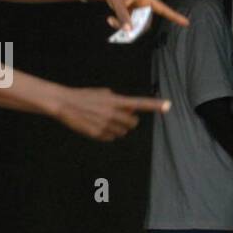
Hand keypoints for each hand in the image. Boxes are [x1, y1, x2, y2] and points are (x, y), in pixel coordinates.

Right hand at [53, 86, 169, 141]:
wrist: (64, 103)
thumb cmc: (84, 97)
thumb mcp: (103, 94)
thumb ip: (119, 102)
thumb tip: (130, 109)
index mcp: (116, 101)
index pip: (140, 103)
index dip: (155, 105)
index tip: (168, 105)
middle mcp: (114, 113)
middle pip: (133, 123)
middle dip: (129, 122)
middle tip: (118, 117)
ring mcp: (106, 125)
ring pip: (122, 132)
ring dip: (117, 128)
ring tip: (103, 120)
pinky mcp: (98, 134)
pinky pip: (110, 138)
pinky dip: (106, 134)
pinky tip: (96, 126)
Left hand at [95, 0, 189, 31]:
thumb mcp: (118, 2)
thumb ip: (123, 16)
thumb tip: (129, 31)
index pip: (164, 9)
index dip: (175, 16)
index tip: (186, 22)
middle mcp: (145, 5)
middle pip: (146, 22)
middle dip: (135, 27)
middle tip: (122, 29)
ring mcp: (139, 11)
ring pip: (137, 25)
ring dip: (125, 26)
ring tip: (110, 20)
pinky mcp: (132, 15)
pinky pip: (131, 24)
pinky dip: (121, 25)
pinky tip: (110, 19)